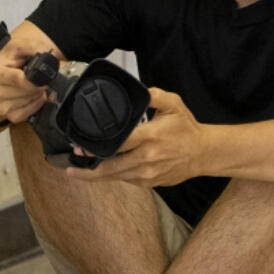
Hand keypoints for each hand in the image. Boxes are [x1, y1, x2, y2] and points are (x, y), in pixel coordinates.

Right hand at [0, 43, 50, 123]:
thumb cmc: (5, 63)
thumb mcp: (16, 47)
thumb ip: (32, 47)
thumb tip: (48, 56)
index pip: (18, 80)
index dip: (34, 80)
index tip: (43, 78)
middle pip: (27, 92)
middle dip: (38, 85)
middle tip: (37, 79)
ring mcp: (0, 107)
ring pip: (30, 101)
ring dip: (37, 94)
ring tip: (32, 85)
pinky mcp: (8, 116)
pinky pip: (29, 113)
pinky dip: (36, 104)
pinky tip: (32, 95)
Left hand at [70, 87, 204, 186]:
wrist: (203, 153)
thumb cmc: (186, 128)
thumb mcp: (173, 104)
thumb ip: (154, 95)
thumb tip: (138, 90)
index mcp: (150, 137)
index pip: (117, 144)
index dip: (96, 147)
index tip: (80, 147)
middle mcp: (146, 158)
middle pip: (110, 167)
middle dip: (88, 169)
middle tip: (71, 167)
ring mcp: (147, 173)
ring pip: (116, 177)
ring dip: (97, 175)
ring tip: (79, 171)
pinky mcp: (149, 182)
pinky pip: (126, 180)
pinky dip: (115, 175)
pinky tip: (104, 171)